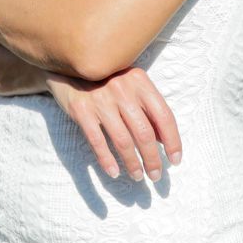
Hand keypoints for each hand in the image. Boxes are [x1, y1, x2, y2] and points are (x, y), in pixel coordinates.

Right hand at [44, 67, 181, 182]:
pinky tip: (114, 172)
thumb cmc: (106, 80)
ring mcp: (100, 99)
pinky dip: (106, 160)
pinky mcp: (81, 109)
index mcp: (140, 82)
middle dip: (152, 159)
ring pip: (122, 140)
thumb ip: (148, 109)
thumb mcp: (131, 87)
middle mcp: (122, 89)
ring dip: (132, 163)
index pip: (163, 116)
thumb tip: (164, 140)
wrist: (67, 66)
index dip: (173, 141)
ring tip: (137, 176)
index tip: (175, 161)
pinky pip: (97, 141)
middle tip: (156, 176)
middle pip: (144, 133)